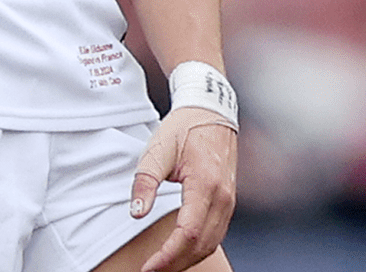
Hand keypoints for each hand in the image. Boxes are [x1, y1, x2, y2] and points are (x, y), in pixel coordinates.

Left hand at [129, 109, 237, 271]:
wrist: (210, 110)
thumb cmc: (183, 128)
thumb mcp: (157, 149)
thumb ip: (145, 182)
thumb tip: (136, 212)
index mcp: (205, 185)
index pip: (187, 234)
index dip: (168, 256)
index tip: (148, 267)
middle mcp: (223, 197)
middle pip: (201, 245)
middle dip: (176, 264)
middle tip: (151, 271)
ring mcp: (229, 200)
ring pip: (211, 243)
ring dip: (188, 259)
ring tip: (163, 266)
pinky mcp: (229, 200)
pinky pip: (216, 233)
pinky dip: (198, 247)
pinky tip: (181, 251)